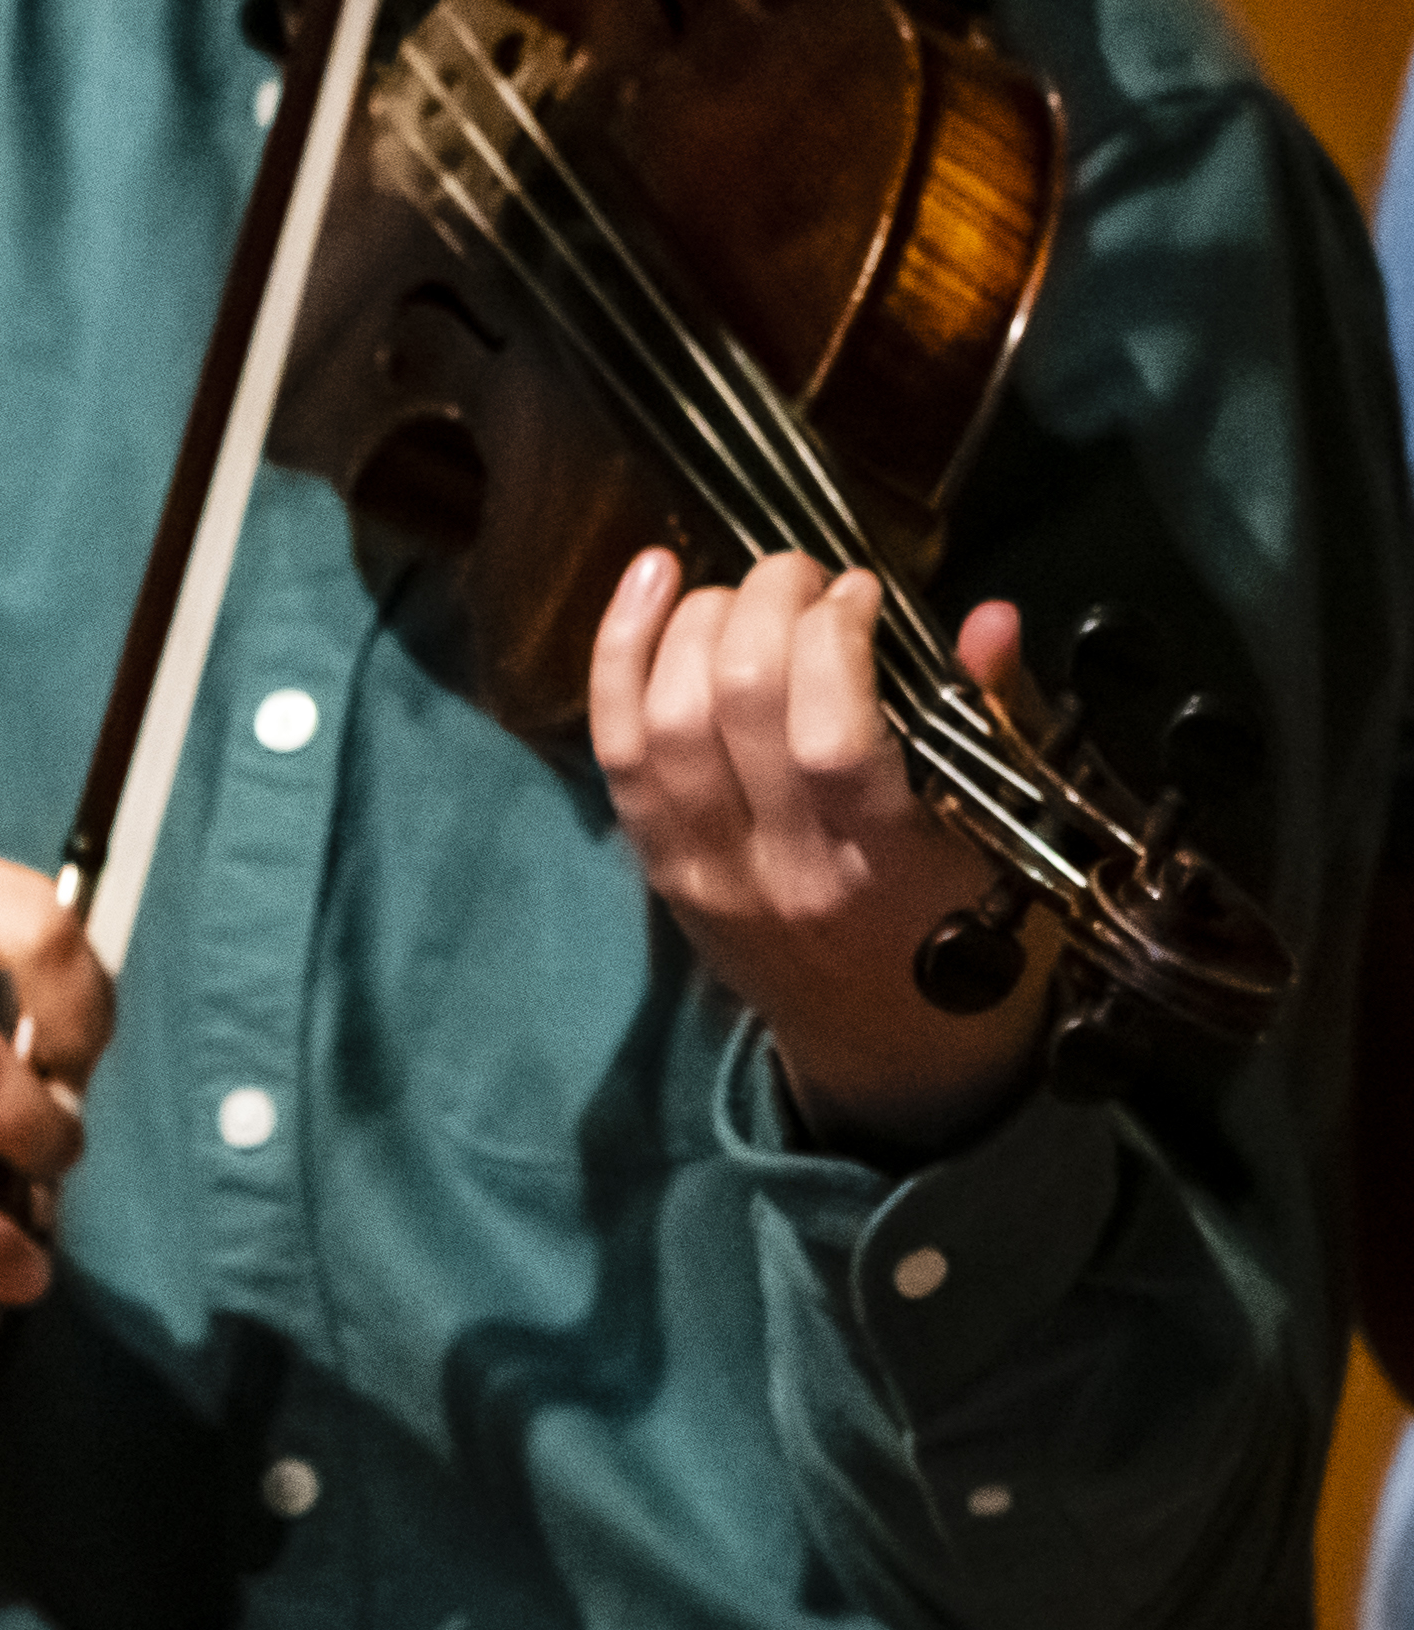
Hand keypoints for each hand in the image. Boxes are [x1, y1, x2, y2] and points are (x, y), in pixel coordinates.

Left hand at [587, 545, 1050, 1150]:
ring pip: (661, 720)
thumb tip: (986, 617)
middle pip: (733, 707)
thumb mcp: (1014, 841)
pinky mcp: (659, 868)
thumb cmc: (980, 941)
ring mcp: (706, 871)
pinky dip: (619, 656)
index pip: (829, 735)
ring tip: (743, 586)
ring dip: (693, 622)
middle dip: (763, 605)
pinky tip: (649, 585)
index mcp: (886, 868)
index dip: (833, 637)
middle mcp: (783, 870)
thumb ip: (997, 725)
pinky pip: (614, 750)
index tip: (865, 593)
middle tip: (802, 573)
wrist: (897, 1056)